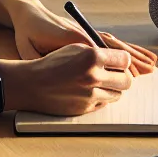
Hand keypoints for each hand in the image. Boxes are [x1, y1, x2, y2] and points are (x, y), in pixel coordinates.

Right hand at [4, 45, 134, 115]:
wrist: (31, 84)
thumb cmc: (52, 63)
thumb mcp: (75, 48)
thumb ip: (98, 51)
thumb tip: (118, 57)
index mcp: (92, 57)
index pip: (125, 60)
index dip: (123, 60)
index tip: (119, 61)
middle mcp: (93, 77)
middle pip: (126, 80)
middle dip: (122, 76)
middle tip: (114, 74)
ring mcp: (90, 95)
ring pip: (117, 94)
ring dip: (112, 88)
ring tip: (99, 83)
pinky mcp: (85, 108)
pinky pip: (103, 104)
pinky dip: (100, 98)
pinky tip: (89, 91)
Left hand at [7, 0, 157, 74]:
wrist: (27, 10)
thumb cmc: (26, 31)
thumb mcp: (26, 46)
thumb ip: (40, 60)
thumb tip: (53, 74)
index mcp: (69, 37)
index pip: (97, 50)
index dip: (116, 63)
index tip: (130, 74)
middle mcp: (82, 33)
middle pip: (112, 46)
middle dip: (132, 59)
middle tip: (149, 71)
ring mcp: (86, 31)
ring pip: (114, 43)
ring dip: (133, 53)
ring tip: (150, 63)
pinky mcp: (87, 32)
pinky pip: (110, 41)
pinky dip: (124, 48)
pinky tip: (136, 55)